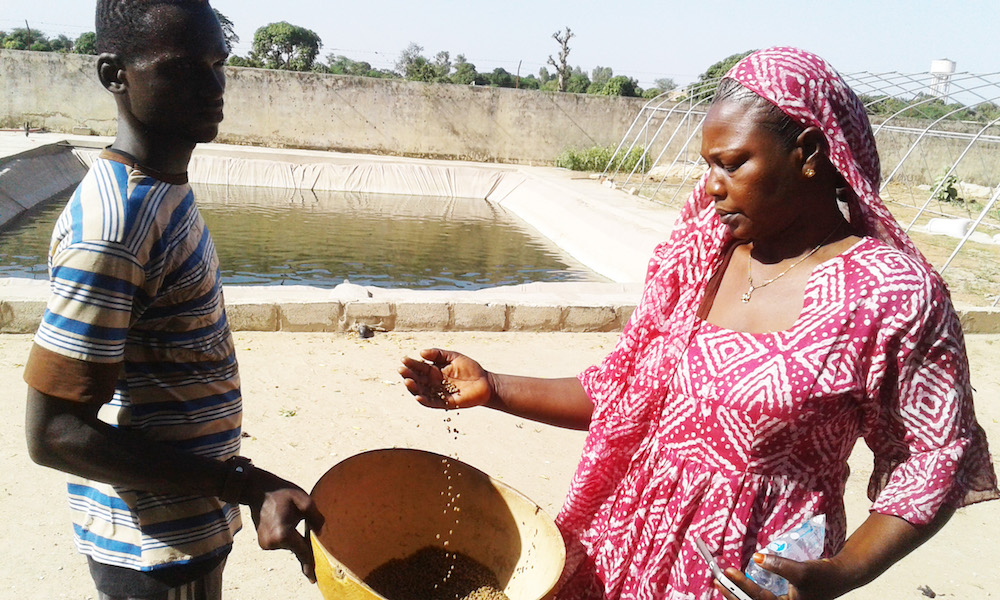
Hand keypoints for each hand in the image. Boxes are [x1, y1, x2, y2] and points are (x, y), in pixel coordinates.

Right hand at [244, 468, 323, 582]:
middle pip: (296, 548)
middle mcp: (273, 543)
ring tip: (287, 516)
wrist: (259, 490)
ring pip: (289, 545)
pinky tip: (283, 521)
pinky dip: (286, 536)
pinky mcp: (263, 543)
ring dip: (293, 537)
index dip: (310, 563)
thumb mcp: (303, 500)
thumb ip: (315, 516)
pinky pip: (281, 543)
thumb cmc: (283, 493)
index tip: (314, 579)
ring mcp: (266, 544)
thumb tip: (323, 531)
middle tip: (299, 524)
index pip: (302, 551)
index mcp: (283, 534)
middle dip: (303, 541)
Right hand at [399, 348, 492, 409]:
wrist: (485, 383)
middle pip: (417, 379)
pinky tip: (418, 396)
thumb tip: (421, 352)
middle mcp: (434, 382)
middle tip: (401, 370)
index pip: (419, 367)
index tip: (403, 359)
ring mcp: (438, 393)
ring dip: (413, 387)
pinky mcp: (445, 403)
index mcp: (434, 370)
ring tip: (407, 381)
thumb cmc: (470, 368)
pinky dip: (424, 400)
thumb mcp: (453, 357)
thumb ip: (438, 354)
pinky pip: (432, 403)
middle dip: (408, 375)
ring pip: (421, 391)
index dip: (411, 364)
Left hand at [718, 555, 850, 599]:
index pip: (759, 599)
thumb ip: (779, 565)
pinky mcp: (781, 599)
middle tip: (716, 579)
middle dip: (733, 593)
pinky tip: (736, 583)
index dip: (742, 585)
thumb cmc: (824, 575)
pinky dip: (747, 590)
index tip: (728, 571)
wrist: (840, 575)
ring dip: (738, 592)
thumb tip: (757, 557)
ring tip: (721, 582)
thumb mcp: (802, 571)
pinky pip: (760, 597)